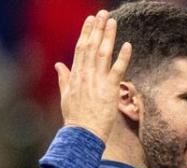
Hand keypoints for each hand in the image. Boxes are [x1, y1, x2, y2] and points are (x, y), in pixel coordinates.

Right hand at [55, 10, 131, 141]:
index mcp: (75, 75)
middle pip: (91, 46)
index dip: (86, 33)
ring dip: (108, 36)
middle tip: (103, 13)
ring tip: (112, 21)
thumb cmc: (75, 118)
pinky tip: (127, 45)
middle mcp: (85, 75)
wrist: (81, 134)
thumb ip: (64, 78)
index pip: (80, 48)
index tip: (90, 20)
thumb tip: (59, 65)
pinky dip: (122, 57)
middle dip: (97, 28)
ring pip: (103, 53)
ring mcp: (96, 81)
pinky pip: (117, 70)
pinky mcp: (109, 90)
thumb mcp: (65, 96)